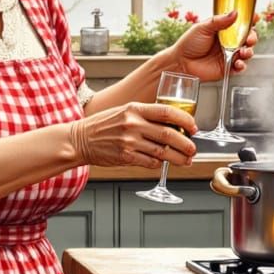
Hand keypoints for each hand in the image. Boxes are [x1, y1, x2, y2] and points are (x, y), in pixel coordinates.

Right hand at [69, 102, 196, 168]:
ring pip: (162, 152)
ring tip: (185, 160)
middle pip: (168, 134)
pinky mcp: (125, 156)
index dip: (184, 120)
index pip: (166, 112)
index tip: (193, 127)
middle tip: (193, 149)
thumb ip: (144, 116)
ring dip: (177, 158)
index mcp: (134, 108)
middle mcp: (133, 124)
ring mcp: (129, 141)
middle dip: (186, 144)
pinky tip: (163, 163)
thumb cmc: (102, 125)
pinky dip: (159, 164)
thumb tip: (171, 124)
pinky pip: (150, 162)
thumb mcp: (124, 112)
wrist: (80, 139)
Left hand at [167, 10, 257, 82]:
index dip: (250, 20)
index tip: (255, 17)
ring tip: (244, 52)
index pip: (241, 24)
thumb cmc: (189, 43)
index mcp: (223, 30)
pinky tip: (238, 63)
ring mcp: (229, 55)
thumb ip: (219, 21)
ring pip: (246, 52)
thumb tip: (235, 12)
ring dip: (249, 51)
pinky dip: (242, 65)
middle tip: (249, 39)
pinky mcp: (227, 68)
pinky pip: (240, 67)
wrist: (180, 62)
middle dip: (252, 37)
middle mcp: (228, 42)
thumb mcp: (203, 27)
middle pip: (247, 38)